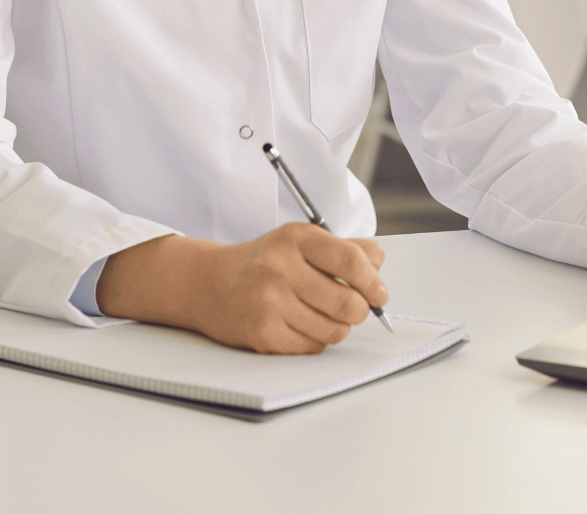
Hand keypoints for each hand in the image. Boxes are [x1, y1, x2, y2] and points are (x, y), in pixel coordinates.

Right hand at [94, 223, 388, 353]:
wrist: (208, 283)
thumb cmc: (263, 262)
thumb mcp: (299, 240)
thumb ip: (344, 248)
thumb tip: (378, 265)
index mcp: (295, 238)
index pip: (352, 261)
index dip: (374, 282)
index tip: (378, 293)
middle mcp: (281, 268)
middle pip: (349, 303)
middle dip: (359, 310)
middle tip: (353, 307)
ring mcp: (270, 303)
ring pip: (334, 330)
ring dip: (337, 326)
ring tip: (322, 315)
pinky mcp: (263, 333)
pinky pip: (313, 347)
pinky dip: (315, 340)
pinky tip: (301, 325)